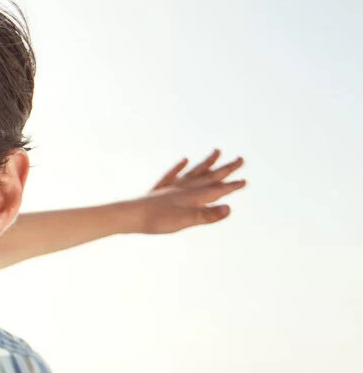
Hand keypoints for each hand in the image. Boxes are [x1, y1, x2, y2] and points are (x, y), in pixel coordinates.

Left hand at [130, 149, 246, 233]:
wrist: (128, 216)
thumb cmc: (157, 220)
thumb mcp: (185, 220)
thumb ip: (207, 215)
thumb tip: (229, 208)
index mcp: (192, 196)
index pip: (216, 190)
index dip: (231, 186)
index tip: (245, 180)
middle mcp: (184, 188)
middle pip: (208, 176)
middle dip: (225, 169)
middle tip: (240, 159)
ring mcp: (171, 187)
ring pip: (193, 172)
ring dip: (206, 163)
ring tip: (217, 151)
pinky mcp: (159, 190)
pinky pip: (172, 175)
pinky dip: (180, 167)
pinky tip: (184, 160)